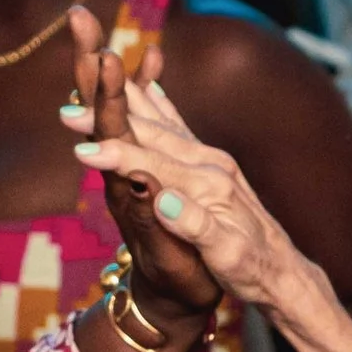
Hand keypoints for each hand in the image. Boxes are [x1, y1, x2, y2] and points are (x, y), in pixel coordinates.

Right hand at [64, 60, 305, 313]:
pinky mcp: (214, 164)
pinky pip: (179, 127)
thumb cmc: (254, 271)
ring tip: (95, 77)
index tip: (81, 151)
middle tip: (66, 110)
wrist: (284, 273)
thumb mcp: (226, 256)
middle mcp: (211, 164)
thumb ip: (194, 224)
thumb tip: (159, 197)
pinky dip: (159, 105)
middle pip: (151, 135)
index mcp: (210, 186)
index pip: (152, 166)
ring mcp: (213, 161)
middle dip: (108, 120)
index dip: (116, 158)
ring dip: (126, 102)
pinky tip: (149, 85)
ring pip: (162, 123)